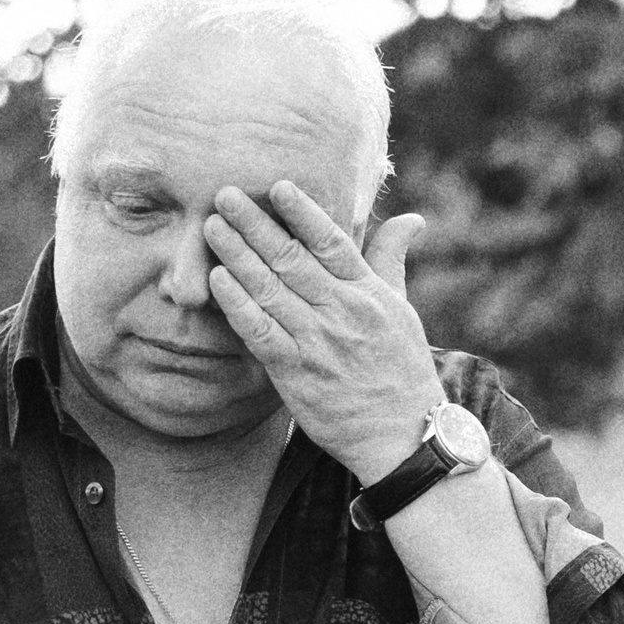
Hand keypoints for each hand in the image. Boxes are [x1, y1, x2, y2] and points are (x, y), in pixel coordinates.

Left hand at [204, 181, 443, 485]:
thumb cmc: (402, 369)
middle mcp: (342, 312)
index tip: (278, 186)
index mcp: (368, 293)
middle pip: (292, 259)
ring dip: (237, 256)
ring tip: (212, 226)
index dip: (303, 213)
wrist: (402, 436)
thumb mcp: (402, 309)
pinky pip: (260, 332)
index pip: (332, 243)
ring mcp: (317, 343)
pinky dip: (237, 304)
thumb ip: (392, 260)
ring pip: (270, 290)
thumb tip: (411, 218)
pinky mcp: (295, 373)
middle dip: (255, 224)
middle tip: (225, 194)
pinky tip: (217, 280)